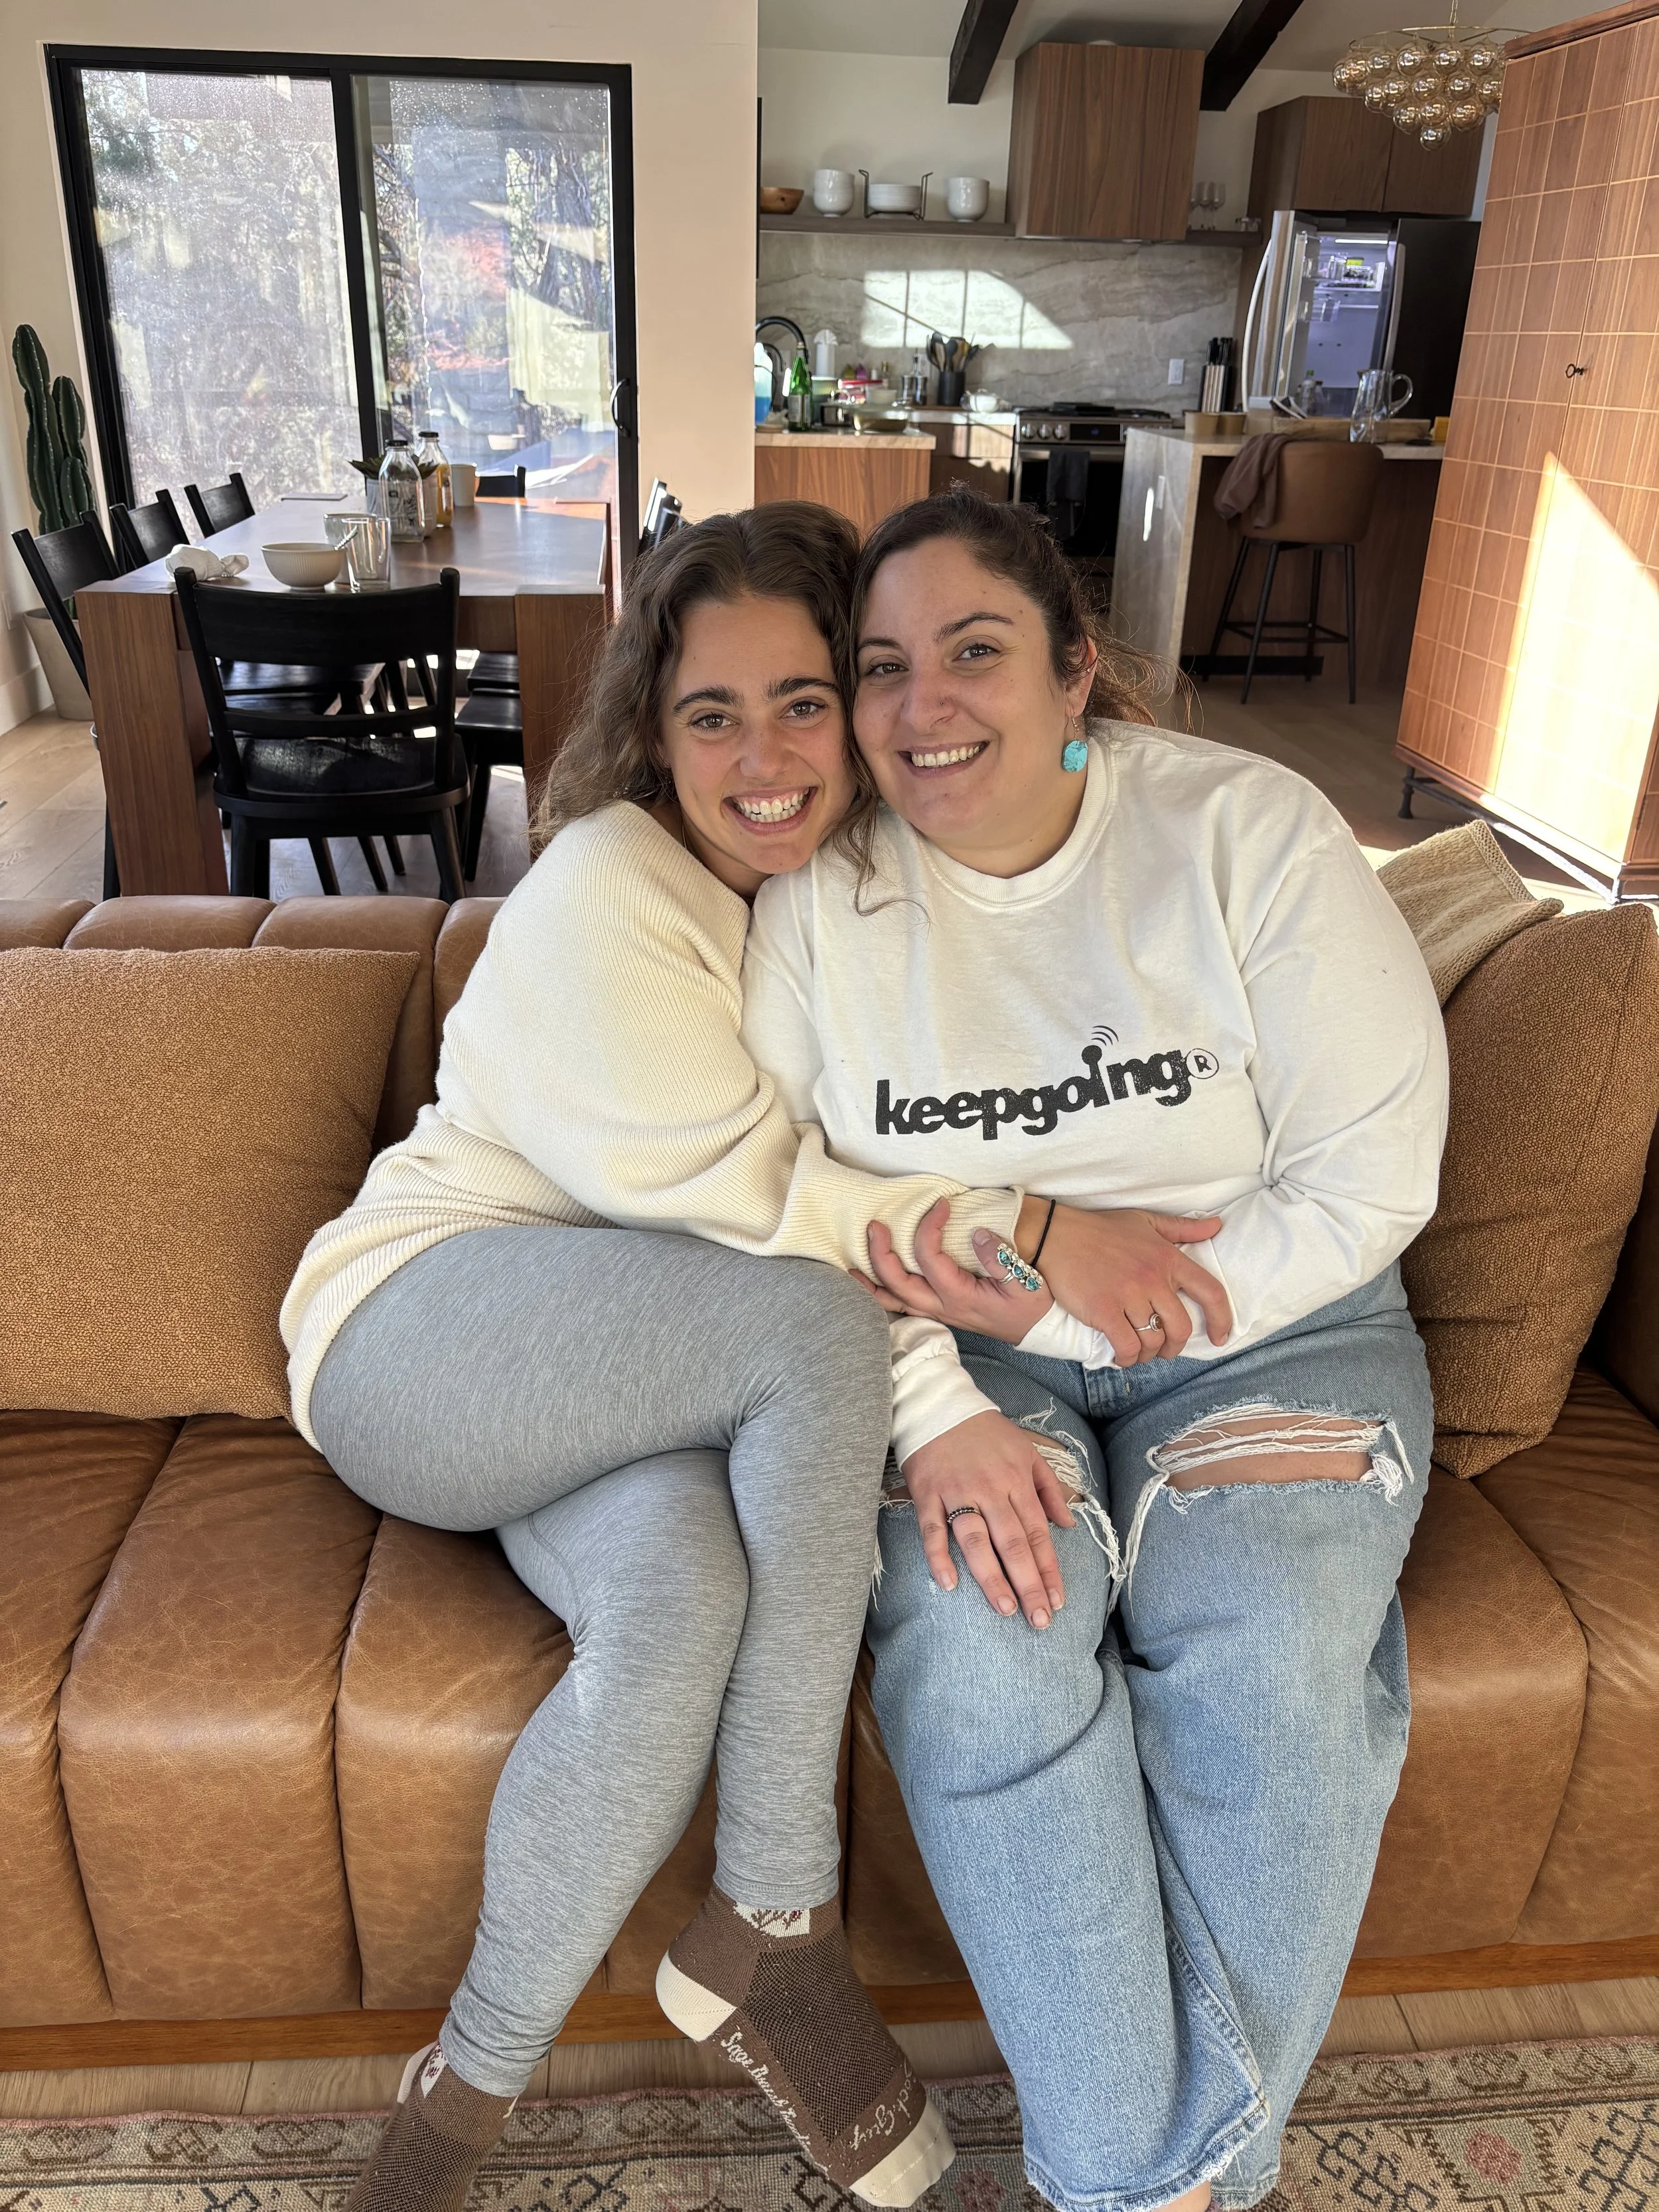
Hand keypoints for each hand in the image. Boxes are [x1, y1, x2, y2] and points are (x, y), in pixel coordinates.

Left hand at [859, 1197, 1054, 1343]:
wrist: (1037, 1331)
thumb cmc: (1032, 1306)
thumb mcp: (1027, 1282)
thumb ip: (1001, 1259)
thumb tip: (977, 1234)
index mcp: (960, 1295)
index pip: (930, 1258)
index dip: (928, 1228)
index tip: (940, 1204)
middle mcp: (942, 1306)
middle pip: (898, 1283)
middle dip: (880, 1254)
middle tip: (874, 1225)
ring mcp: (937, 1312)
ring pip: (893, 1301)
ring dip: (870, 1282)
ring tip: (850, 1264)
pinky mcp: (939, 1312)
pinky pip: (901, 1306)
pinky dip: (881, 1295)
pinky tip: (871, 1283)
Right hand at [902, 1410, 1075, 1626]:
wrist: (939, 1404)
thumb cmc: (987, 1432)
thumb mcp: (1028, 1451)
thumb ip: (1049, 1488)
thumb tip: (1068, 1526)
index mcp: (1017, 1481)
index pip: (1038, 1534)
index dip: (1049, 1570)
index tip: (1058, 1602)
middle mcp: (991, 1490)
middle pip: (1013, 1543)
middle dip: (1028, 1584)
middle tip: (1039, 1620)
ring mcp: (958, 1493)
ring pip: (976, 1540)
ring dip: (991, 1577)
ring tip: (1006, 1609)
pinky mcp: (927, 1493)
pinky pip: (932, 1529)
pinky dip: (938, 1556)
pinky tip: (948, 1584)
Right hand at [1019, 1202, 1232, 1364]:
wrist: (1054, 1234)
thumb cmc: (1100, 1229)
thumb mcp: (1146, 1221)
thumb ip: (1183, 1229)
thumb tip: (1216, 1226)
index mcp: (1168, 1257)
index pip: (1210, 1292)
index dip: (1222, 1319)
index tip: (1220, 1337)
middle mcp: (1153, 1277)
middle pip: (1181, 1328)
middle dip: (1175, 1346)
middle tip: (1163, 1349)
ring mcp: (1128, 1295)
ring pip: (1153, 1341)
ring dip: (1148, 1354)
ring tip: (1137, 1351)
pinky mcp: (1104, 1310)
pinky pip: (1127, 1347)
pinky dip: (1127, 1358)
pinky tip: (1120, 1355)